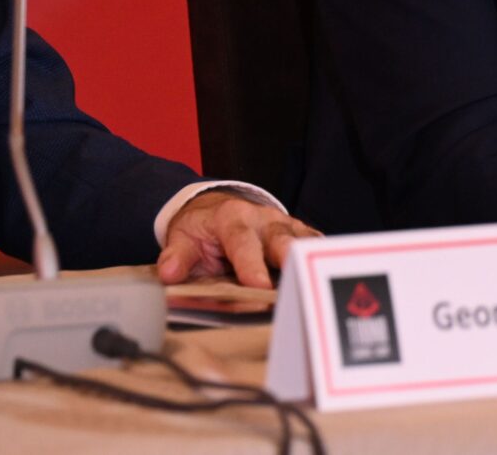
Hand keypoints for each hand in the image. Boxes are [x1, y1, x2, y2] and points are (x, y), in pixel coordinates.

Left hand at [155, 191, 320, 289]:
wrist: (215, 209)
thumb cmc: (202, 229)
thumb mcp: (182, 238)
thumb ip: (176, 256)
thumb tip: (169, 274)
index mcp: (232, 218)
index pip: (243, 243)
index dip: (251, 265)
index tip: (258, 286)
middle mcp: (263, 219)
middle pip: (282, 240)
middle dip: (291, 262)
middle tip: (297, 287)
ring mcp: (284, 226)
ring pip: (303, 242)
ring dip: (311, 264)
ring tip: (319, 287)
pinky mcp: (298, 234)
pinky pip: (315, 245)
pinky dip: (321, 260)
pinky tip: (327, 279)